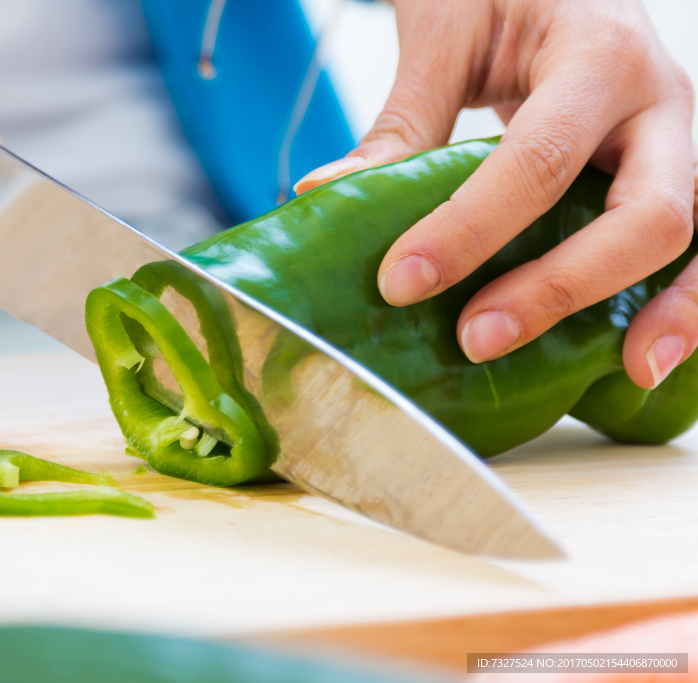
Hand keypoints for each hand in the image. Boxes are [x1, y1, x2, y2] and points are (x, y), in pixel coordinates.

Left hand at [296, 0, 695, 389]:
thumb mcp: (447, 34)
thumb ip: (402, 121)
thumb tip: (323, 192)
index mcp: (597, 54)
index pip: (538, 158)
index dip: (469, 229)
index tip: (400, 281)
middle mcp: (659, 100)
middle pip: (647, 211)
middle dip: (561, 285)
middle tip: (475, 338)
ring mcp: (678, 143)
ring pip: (696, 235)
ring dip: (663, 307)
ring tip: (624, 371)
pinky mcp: (672, 175)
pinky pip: (694, 244)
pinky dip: (678, 299)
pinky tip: (638, 353)